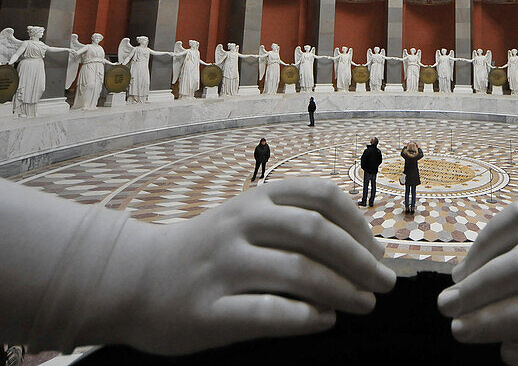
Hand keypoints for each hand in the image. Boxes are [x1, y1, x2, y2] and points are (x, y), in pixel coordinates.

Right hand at [88, 178, 395, 353]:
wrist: (133, 278)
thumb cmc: (206, 251)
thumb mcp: (245, 219)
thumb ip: (292, 224)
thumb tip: (362, 251)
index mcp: (255, 200)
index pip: (322, 196)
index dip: (359, 224)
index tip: (378, 250)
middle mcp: (240, 226)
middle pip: (316, 233)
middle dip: (360, 260)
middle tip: (384, 283)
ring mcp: (223, 267)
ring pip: (298, 273)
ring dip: (343, 290)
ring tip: (364, 304)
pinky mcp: (209, 311)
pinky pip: (269, 313)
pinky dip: (306, 318)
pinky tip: (324, 321)